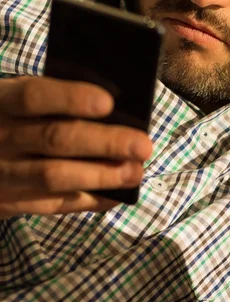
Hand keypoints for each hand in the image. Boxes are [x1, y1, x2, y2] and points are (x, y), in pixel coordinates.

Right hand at [0, 77, 151, 216]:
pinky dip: (88, 201)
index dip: (70, 98)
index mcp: (0, 101)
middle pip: (54, 139)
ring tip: (136, 172)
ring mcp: (2, 173)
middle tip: (143, 145)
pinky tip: (117, 196)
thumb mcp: (10, 98)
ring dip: (101, 176)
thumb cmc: (4, 118)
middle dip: (104, 142)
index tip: (108, 102)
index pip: (33, 96)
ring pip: (54, 176)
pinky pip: (52, 205)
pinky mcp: (8, 202)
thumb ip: (48, 99)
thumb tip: (111, 105)